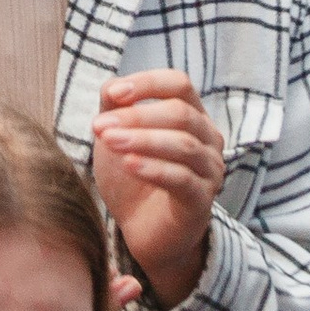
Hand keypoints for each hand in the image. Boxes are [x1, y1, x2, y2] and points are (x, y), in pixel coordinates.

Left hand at [92, 70, 224, 306]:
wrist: (140, 227)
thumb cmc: (131, 174)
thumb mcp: (116, 134)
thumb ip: (114, 107)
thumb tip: (114, 86)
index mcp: (191, 116)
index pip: (180, 84)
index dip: (148, 83)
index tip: (113, 94)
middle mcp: (208, 140)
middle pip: (181, 114)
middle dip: (137, 117)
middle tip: (99, 126)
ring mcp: (210, 171)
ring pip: (184, 145)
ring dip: (142, 140)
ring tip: (109, 142)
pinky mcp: (202, 201)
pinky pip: (184, 179)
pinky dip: (155, 169)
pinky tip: (129, 165)